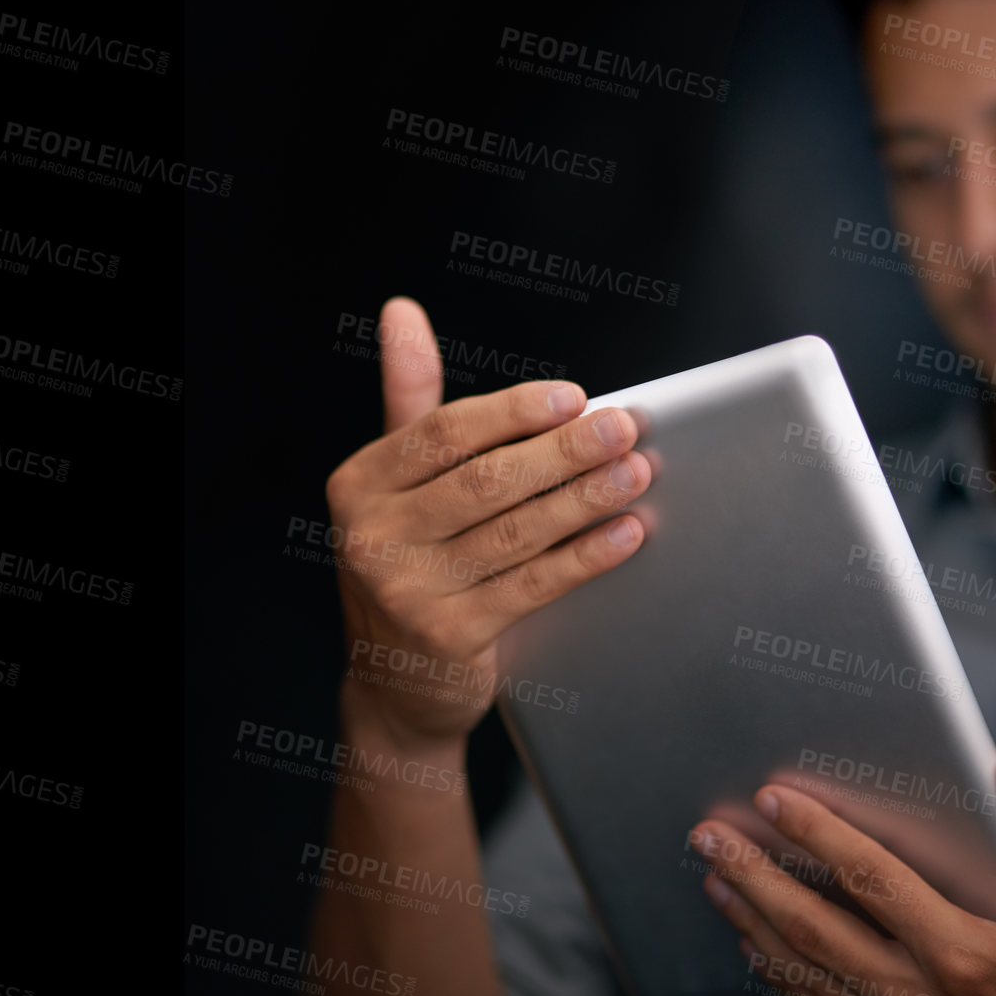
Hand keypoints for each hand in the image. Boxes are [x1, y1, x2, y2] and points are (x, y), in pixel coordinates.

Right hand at [325, 296, 649, 748]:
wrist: (396, 685)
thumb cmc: (408, 561)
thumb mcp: (394, 481)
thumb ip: (408, 397)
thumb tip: (402, 310)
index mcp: (359, 483)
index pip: (444, 433)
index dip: (513, 411)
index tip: (574, 398)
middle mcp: (372, 535)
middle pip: (485, 479)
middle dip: (563, 451)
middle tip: (624, 429)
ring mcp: (406, 590)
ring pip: (515, 531)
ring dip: (584, 498)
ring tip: (636, 473)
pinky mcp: (448, 636)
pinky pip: (531, 585)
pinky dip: (584, 557)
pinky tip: (624, 534)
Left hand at [693, 756, 995, 995]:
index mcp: (968, 959)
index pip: (870, 880)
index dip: (815, 834)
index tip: (774, 799)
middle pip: (813, 927)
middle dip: (752, 875)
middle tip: (708, 836)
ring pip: (806, 975)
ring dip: (753, 923)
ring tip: (715, 881)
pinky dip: (783, 978)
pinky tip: (759, 948)